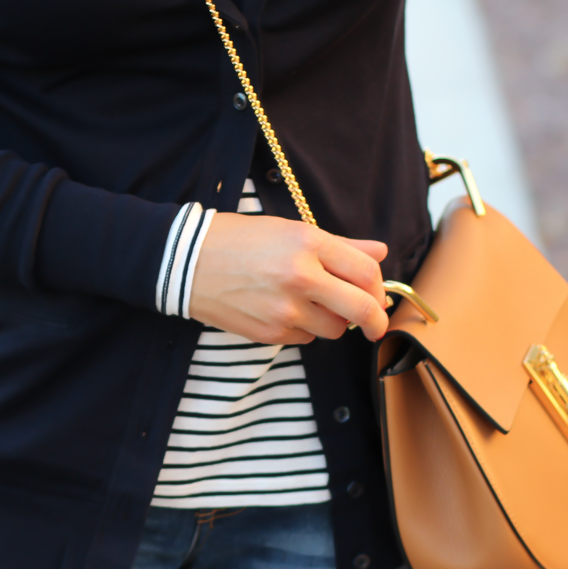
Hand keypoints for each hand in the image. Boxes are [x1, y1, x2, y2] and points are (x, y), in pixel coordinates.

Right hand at [187, 213, 390, 342]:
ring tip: (312, 305)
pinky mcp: (270, 332)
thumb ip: (340, 246)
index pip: (366, 271)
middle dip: (376, 321)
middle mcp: (300, 277)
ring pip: (334, 329)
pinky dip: (303, 328)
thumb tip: (380, 251)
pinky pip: (305, 338)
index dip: (379, 287)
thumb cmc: (239, 240)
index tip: (379, 296)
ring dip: (333, 321)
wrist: (187, 263)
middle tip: (376, 325)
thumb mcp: (290, 231)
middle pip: (360, 308)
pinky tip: (283, 310)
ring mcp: (285, 309)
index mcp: (308, 244)